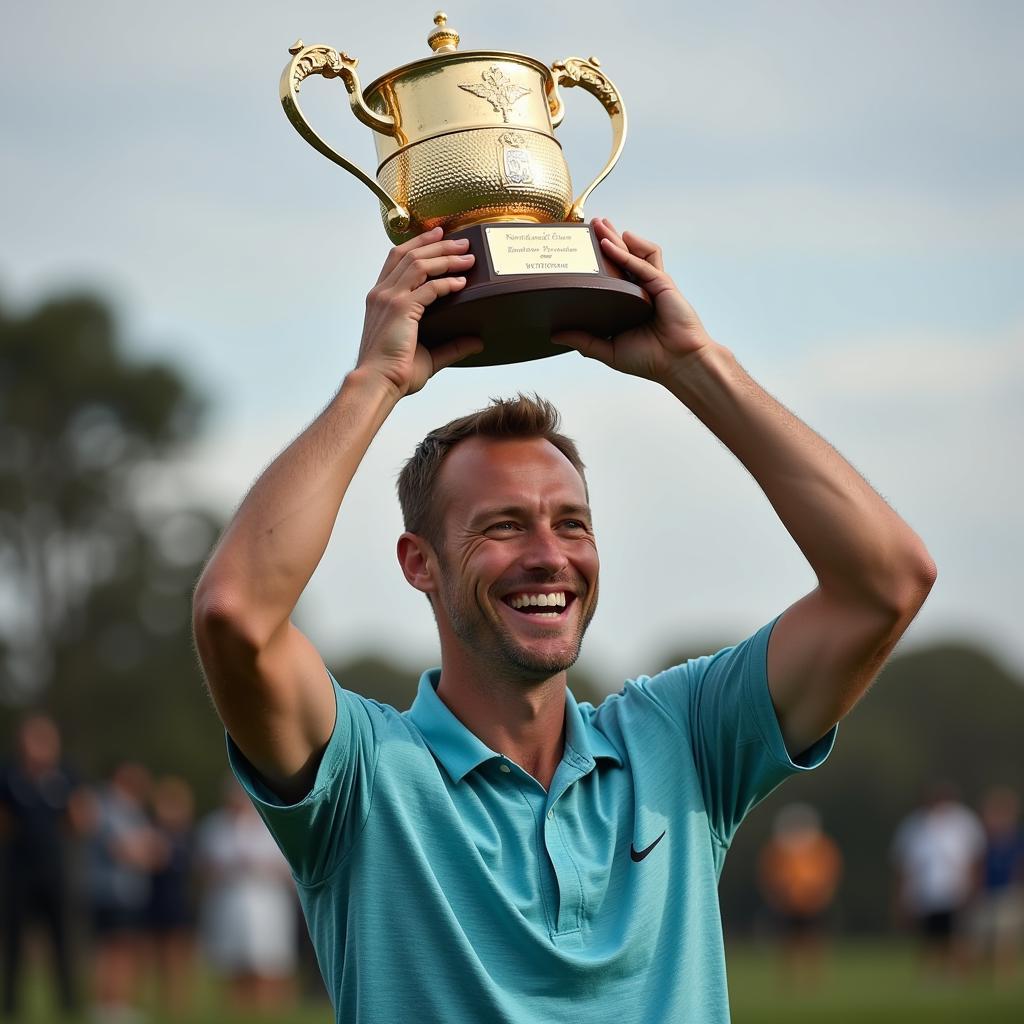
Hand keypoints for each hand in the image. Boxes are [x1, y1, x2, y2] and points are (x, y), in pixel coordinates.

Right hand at [357, 227, 482, 395]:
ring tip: (467, 256)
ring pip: (419, 264)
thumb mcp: (429, 355)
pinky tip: (462, 282)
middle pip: (409, 254)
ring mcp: (389, 299)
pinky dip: (446, 282)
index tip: (438, 235)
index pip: (397, 259)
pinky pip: (428, 287)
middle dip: (437, 244)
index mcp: (380, 298)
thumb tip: (477, 341)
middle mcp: (382, 293)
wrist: (377, 384)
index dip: (418, 244)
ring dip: (445, 257)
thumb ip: (452, 346)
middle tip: (461, 241)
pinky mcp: (400, 309)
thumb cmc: (395, 372)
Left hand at [552, 218, 714, 385]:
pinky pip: (642, 264)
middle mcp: (641, 291)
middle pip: (623, 257)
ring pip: (634, 253)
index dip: (601, 260)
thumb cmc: (650, 359)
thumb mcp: (609, 351)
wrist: (678, 364)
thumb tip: (555, 334)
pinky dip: (625, 253)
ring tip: (600, 225)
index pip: (614, 275)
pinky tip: (609, 244)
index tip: (583, 249)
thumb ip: (584, 342)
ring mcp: (653, 285)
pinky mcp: (662, 284)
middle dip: (607, 238)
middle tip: (591, 224)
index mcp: (630, 304)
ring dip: (617, 238)